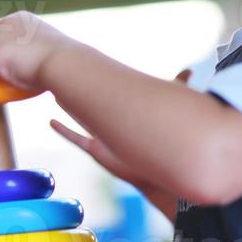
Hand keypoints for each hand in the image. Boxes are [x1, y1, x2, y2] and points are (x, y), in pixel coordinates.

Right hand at [49, 68, 192, 185]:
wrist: (161, 174)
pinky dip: (63, 130)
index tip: (99, 68)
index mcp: (129, 114)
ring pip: (83, 117)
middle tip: (70, 74)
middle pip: (96, 104)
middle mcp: (115, 125)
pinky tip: (51, 122)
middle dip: (86, 91)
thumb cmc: (167, 141)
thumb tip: (190, 69)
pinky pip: (76, 138)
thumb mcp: (171, 106)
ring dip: (71, 107)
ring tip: (57, 93)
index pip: (117, 94)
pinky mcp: (97, 149)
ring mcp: (104, 137)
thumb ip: (180, 86)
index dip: (109, 82)